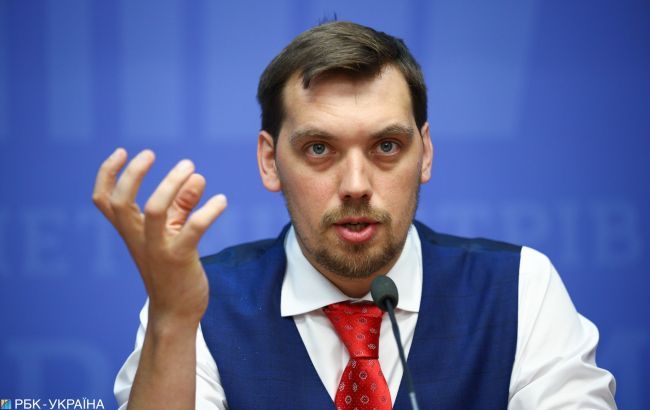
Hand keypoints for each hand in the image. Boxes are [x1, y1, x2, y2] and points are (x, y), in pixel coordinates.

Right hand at [92, 148, 226, 329]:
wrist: (177, 312)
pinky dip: (208, 211)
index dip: (107, 174)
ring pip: (154, 211)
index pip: (104, 200)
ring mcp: (158, 249)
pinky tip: (222, 200)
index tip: (122, 151)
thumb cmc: (173, 268)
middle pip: (122, 202)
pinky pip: (193, 230)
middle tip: (151, 153)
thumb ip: (182, 204)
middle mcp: (139, 239)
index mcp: (131, 231)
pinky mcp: (180, 259)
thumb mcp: (173, 232)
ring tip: (190, 167)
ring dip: (171, 184)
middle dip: (134, 174)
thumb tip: (196, 176)